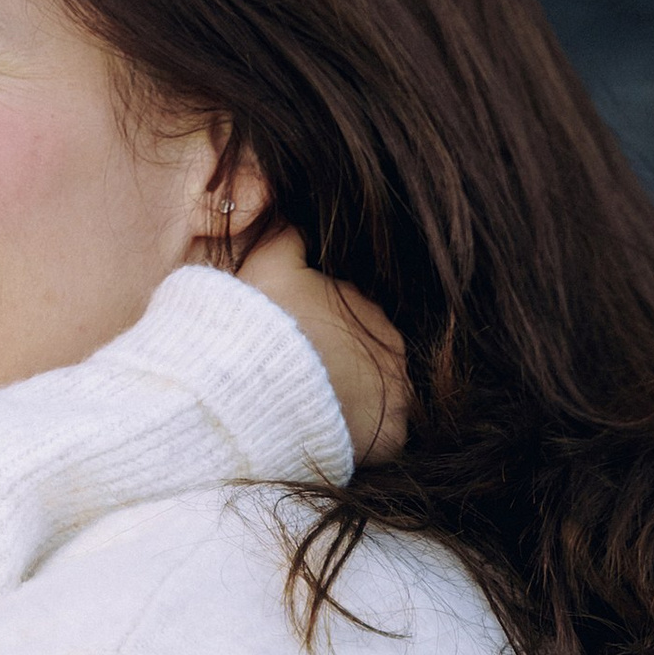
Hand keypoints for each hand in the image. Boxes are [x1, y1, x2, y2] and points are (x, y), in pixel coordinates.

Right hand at [233, 228, 407, 460]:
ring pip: (383, 394)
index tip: (295, 344)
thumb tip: (296, 217)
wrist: (257, 383)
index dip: (322, 331)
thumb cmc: (261, 322)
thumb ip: (289, 236)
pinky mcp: (392, 434)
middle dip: (343, 365)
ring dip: (358, 400)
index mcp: (365, 304)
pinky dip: (367, 437)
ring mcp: (396, 391)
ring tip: (318, 410)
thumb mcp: (269, 262)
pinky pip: (388, 437)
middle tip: (304, 380)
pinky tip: (336, 435)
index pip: (352, 316)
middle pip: (371, 355)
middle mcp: (391, 344)